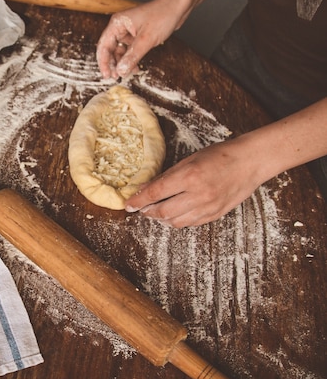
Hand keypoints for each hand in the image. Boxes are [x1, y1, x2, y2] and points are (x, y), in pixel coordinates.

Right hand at [96, 0, 188, 78]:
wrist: (179, 6)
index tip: (107, 75)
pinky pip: (129, 49)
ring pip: (120, 51)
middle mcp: (120, 26)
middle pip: (110, 49)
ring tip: (126, 74)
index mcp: (118, 23)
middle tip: (116, 77)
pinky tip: (135, 67)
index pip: (104, 45)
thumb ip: (132, 56)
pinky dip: (131, 59)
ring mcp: (129, 30)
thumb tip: (120, 71)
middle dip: (113, 64)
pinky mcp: (137, 34)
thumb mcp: (146, 39)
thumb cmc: (163, 14)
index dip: (103, 62)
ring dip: (122, 63)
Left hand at [125, 139, 263, 226]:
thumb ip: (167, 176)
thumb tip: (146, 188)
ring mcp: (208, 207)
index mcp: (189, 176)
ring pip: (175, 222)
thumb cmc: (220, 155)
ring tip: (156, 212)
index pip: (155, 193)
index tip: (128, 205)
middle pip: (162, 212)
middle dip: (147, 212)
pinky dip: (178, 220)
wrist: (250, 162)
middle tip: (141, 208)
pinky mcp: (215, 215)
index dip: (138, 201)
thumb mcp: (189, 160)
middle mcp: (198, 195)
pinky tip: (173, 214)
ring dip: (161, 219)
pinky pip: (190, 223)